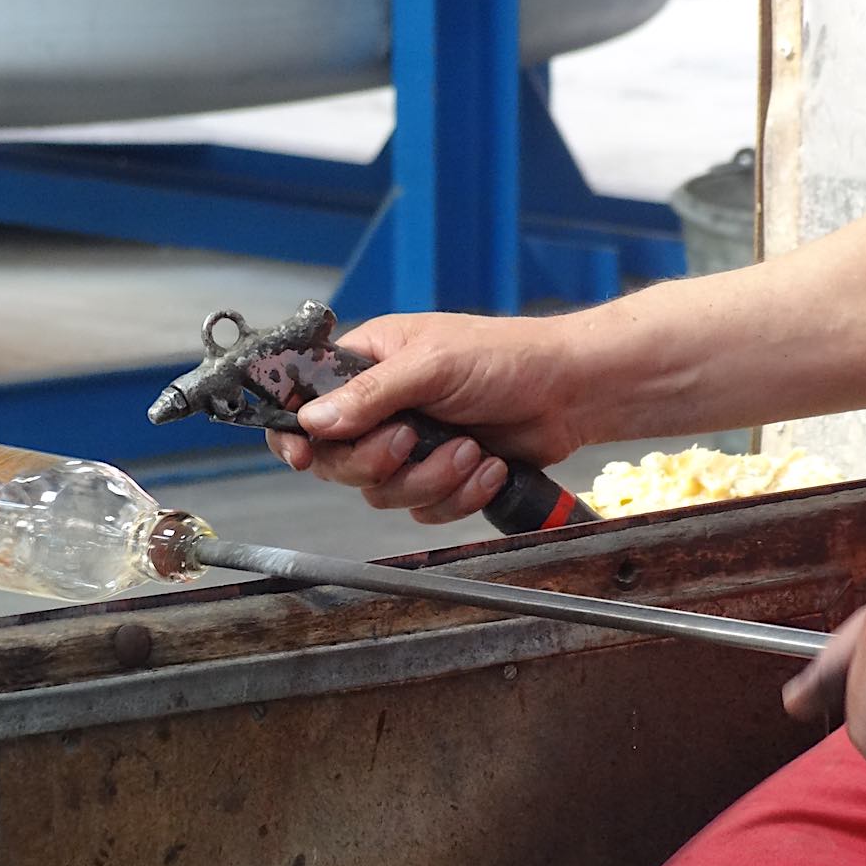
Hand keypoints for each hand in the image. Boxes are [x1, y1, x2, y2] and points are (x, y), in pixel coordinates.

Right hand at [265, 312, 585, 523]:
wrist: (570, 391)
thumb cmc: (506, 356)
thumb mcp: (433, 364)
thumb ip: (370, 394)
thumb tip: (313, 420)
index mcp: (367, 364)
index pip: (305, 403)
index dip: (295, 435)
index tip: (302, 456)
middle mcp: (380, 408)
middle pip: (339, 462)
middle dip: (381, 461)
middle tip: (412, 440)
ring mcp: (410, 446)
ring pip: (383, 493)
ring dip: (432, 479)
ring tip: (470, 450)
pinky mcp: (440, 477)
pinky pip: (424, 509)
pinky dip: (459, 495)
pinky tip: (488, 466)